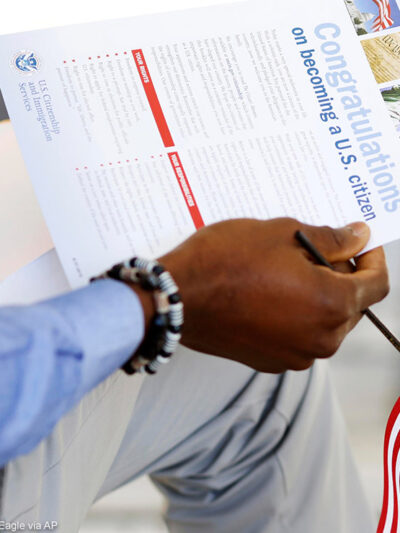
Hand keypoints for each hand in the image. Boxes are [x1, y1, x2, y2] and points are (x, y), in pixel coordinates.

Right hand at [159, 217, 388, 372]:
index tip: (359, 245)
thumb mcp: (283, 234)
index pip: (376, 284)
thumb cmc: (223, 264)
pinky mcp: (271, 361)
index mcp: (331, 305)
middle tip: (312, 251)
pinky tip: (270, 294)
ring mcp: (295, 354)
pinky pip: (298, 336)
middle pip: (351, 305)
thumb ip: (330, 239)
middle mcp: (320, 339)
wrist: (177, 297)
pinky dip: (295, 316)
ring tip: (285, 272)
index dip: (372, 259)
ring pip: (324, 322)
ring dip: (316, 297)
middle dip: (340, 276)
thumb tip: (356, 238)